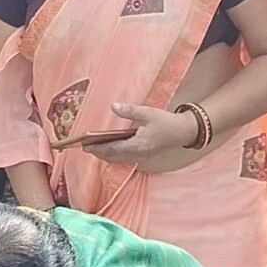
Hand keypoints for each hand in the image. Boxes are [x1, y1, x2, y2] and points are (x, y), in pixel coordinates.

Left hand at [80, 101, 202, 173]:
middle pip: (112, 157)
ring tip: (93, 149)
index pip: (112, 149)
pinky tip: (108, 150)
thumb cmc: (165, 122)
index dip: (97, 148)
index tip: (85, 144)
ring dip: (105, 155)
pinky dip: (113, 155)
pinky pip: (124, 158)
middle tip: (84, 147)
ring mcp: (140, 157)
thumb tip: (113, 106)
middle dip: (98, 153)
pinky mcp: (142, 155)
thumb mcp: (148, 113)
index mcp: (137, 145)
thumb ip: (130, 111)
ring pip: (117, 159)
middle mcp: (137, 154)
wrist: (182, 132)